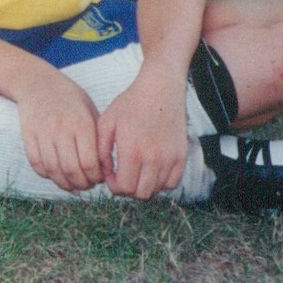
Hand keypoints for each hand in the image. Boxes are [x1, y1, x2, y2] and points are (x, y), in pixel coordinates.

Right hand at [13, 67, 103, 192]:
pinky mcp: (28, 135)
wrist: (36, 82)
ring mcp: (42, 132)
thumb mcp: (90, 111)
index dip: (96, 177)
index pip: (90, 162)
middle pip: (71, 169)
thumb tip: (104, 168)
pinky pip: (35, 163)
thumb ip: (97, 138)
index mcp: (81, 123)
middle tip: (87, 184)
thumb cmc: (70, 98)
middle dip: (82, 184)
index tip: (99, 178)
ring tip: (72, 184)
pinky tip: (55, 174)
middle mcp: (61, 128)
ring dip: (64, 183)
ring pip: (52, 170)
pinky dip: (46, 174)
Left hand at [97, 73, 190, 199]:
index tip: (111, 176)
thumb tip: (105, 173)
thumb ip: (101, 151)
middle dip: (128, 189)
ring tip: (136, 171)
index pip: (124, 187)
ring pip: (156, 190)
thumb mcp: (107, 122)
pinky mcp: (181, 156)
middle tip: (123, 176)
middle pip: (140, 194)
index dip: (114, 187)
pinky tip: (151, 170)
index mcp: (132, 150)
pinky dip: (161, 182)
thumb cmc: (130, 104)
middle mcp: (153, 158)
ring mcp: (170, 158)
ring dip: (144, 185)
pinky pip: (172, 183)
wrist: (160, 89)